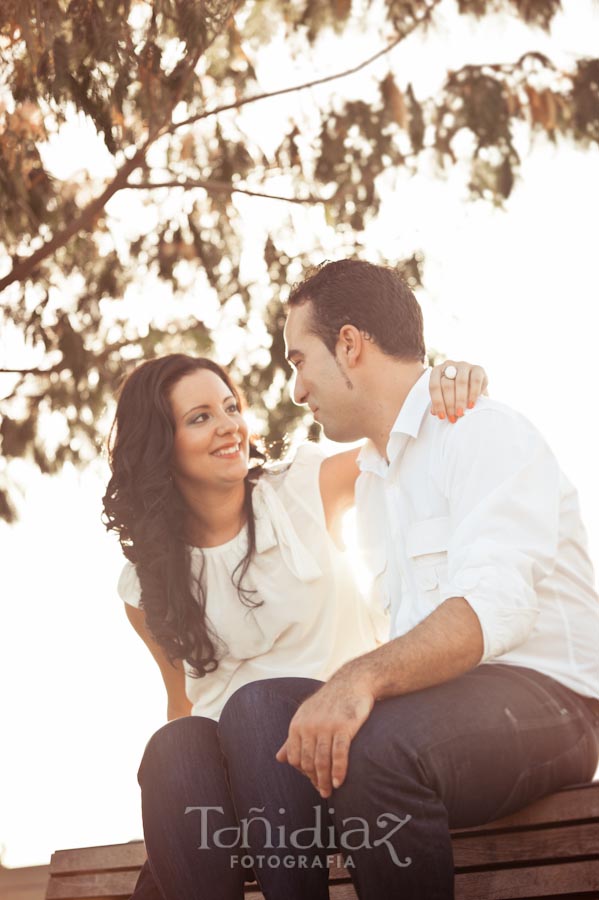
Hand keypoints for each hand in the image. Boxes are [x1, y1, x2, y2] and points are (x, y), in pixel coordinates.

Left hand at [275, 671, 374, 797]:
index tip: (312, 781)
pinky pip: (339, 754)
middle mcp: (309, 726)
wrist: (351, 682)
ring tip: (329, 791)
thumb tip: (279, 758)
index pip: (294, 757)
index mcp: (297, 725)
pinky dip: (338, 771)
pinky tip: (339, 782)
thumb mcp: (306, 716)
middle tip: (323, 791)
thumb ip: (293, 739)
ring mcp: (326, 726)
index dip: (303, 772)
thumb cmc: (329, 702)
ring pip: (322, 761)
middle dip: (314, 780)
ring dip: (325, 780)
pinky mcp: (344, 726)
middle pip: (308, 762)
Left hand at [429, 360, 487, 422]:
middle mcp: (449, 365)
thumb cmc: (454, 392)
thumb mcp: (444, 396)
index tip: (442, 416)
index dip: (437, 403)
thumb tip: (434, 412)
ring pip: (461, 381)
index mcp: (437, 371)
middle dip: (449, 404)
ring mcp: (464, 365)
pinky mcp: (478, 368)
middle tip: (453, 417)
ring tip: (461, 413)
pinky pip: (475, 380)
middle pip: (447, 384)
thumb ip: (439, 402)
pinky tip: (471, 405)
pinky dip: (473, 394)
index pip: (434, 386)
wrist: (472, 385)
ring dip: (460, 400)